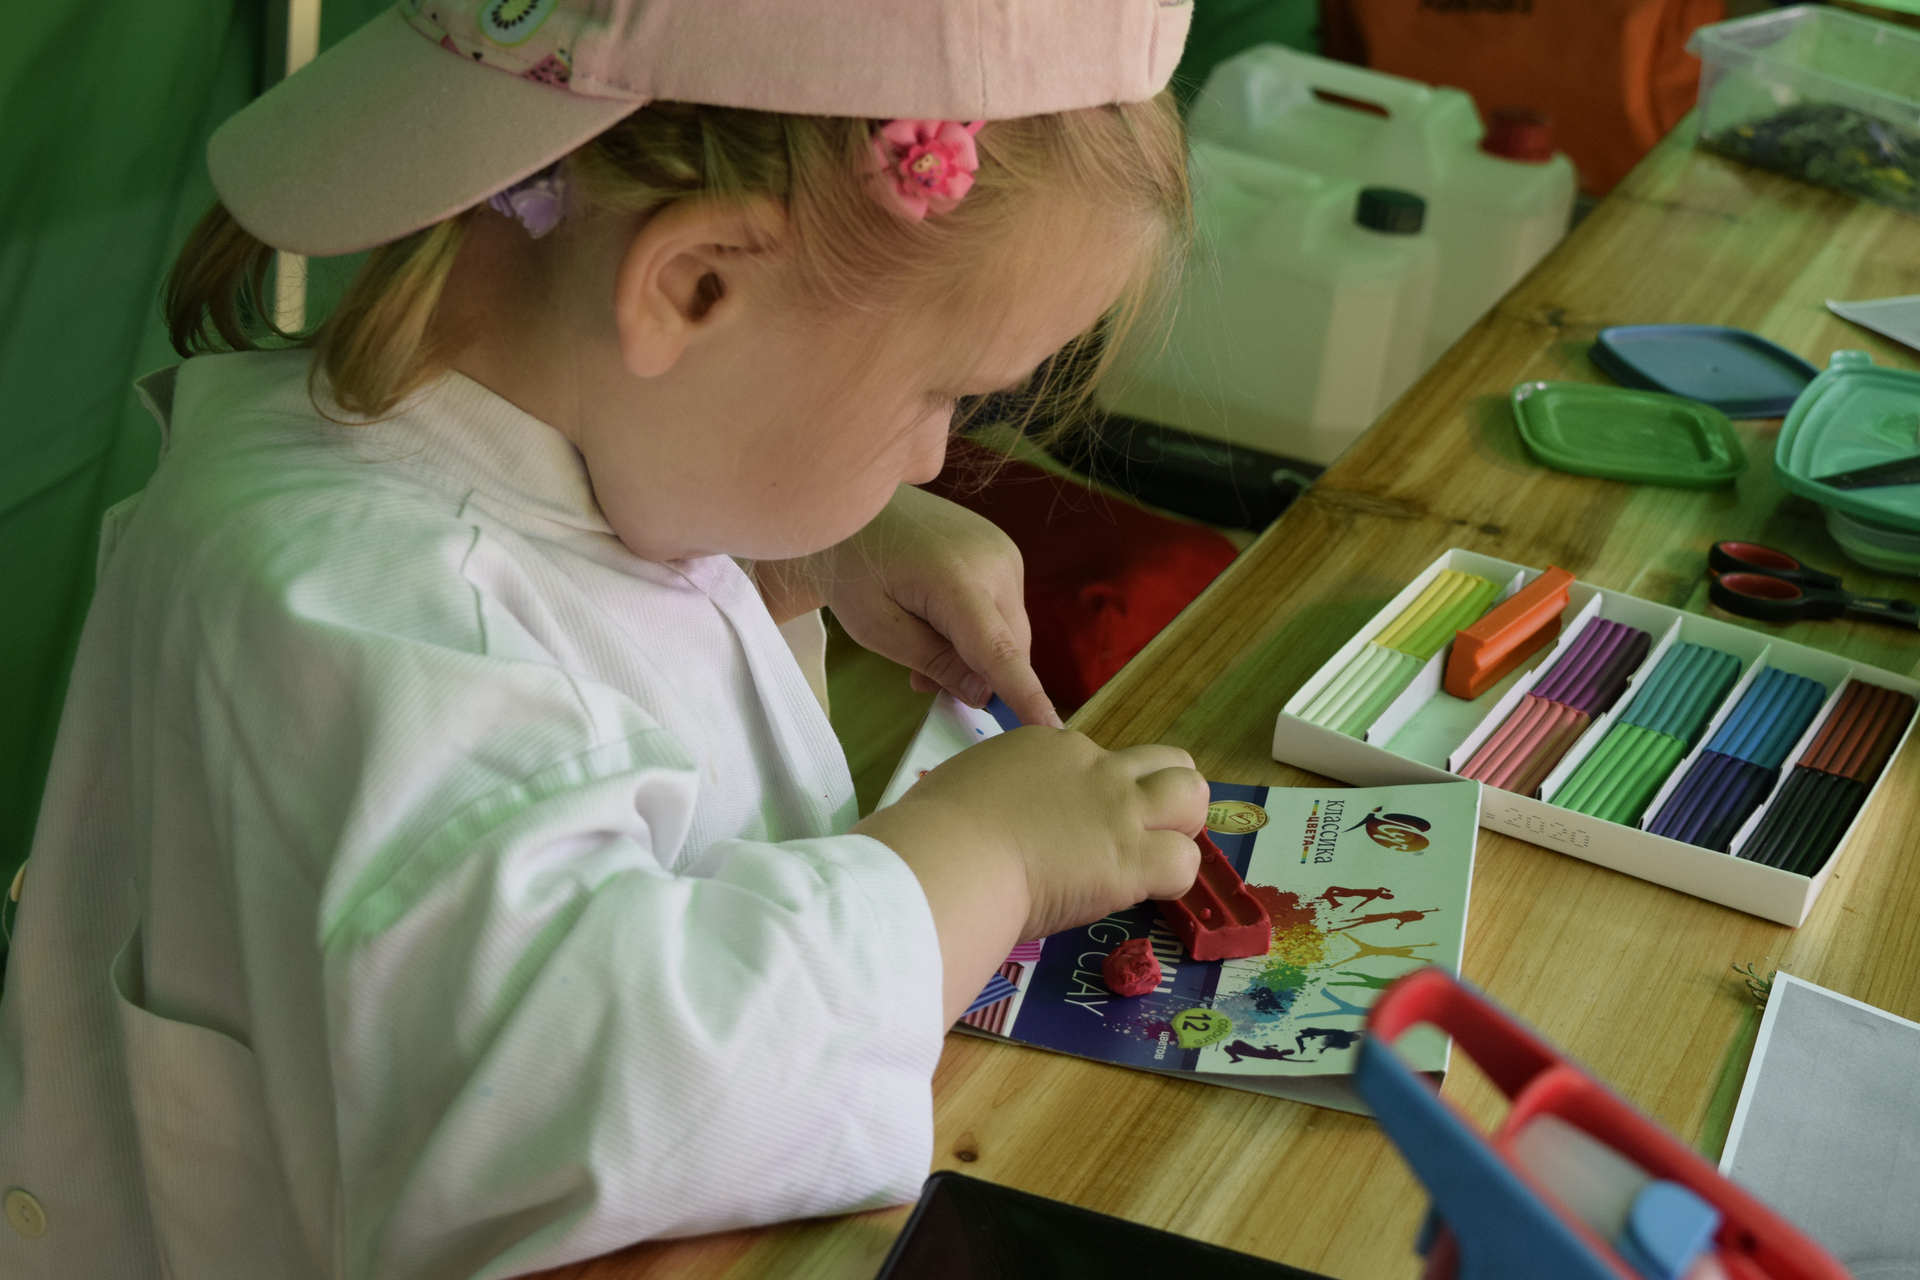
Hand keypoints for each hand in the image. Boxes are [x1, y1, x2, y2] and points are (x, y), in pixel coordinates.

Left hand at [753, 485, 1060, 728]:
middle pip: (1010, 646)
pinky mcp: (1003, 550)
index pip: (1000, 650)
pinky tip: (939, 626)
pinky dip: (980, 629)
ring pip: (1009, 630)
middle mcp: (995, 561)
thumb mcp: (877, 627)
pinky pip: (1004, 608)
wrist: (854, 501)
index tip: (1053, 734)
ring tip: (921, 652)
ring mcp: (1004, 551)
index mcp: (957, 578)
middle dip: (980, 676)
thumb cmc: (853, 566)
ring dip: (978, 654)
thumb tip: (984, 695)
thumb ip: (933, 661)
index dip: (1025, 696)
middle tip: (922, 684)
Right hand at [856, 727, 1206, 1022]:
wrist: (950, 853)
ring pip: (1192, 797)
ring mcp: (1118, 809)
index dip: (1097, 797)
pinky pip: (1184, 862)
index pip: (1100, 762)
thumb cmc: (934, 827)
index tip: (1074, 829)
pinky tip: (1141, 893)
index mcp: (1048, 746)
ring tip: (1152, 861)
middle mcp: (1094, 767)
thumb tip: (990, 816)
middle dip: (1166, 797)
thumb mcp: (966, 785)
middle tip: (1141, 835)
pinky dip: (1171, 880)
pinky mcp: (1130, 857)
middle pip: (1168, 763)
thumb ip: (994, 793)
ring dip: (1181, 830)